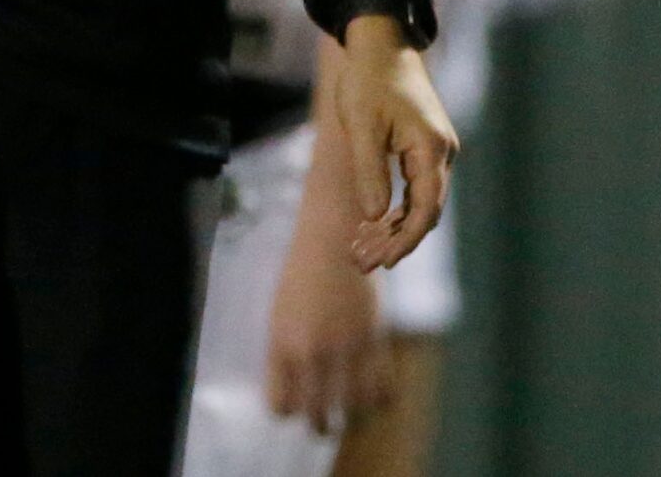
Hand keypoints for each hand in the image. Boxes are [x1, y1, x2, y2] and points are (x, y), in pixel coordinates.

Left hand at [266, 190, 391, 433]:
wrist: (335, 236)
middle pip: (316, 415)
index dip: (286, 412)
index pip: (280, 405)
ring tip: (349, 415)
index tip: (292, 408)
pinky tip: (372, 393)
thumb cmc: (303, 273)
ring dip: (351, 417)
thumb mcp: (281, 312)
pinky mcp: (375, 340)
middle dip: (319, 425)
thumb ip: (286, 352)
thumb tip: (295, 393)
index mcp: (280, 344)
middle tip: (323, 425)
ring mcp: (344, 347)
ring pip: (352, 410)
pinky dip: (378, 399)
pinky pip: (381, 389)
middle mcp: (310, 351)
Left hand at [334, 15, 456, 270]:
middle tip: (360, 262)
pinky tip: (371, 224)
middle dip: (394, 241)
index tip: (379, 261)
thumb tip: (375, 217)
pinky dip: (394, 207)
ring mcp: (436, 150)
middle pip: (424, 212)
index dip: (403, 240)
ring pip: (419, 202)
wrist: (380, 44)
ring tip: (360, 251)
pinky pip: (414, 187)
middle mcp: (442, 153)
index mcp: (431, 149)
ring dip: (392, 228)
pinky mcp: (424, 147)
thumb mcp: (361, 126)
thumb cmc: (368, 80)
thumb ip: (369, 171)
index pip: (425, 210)